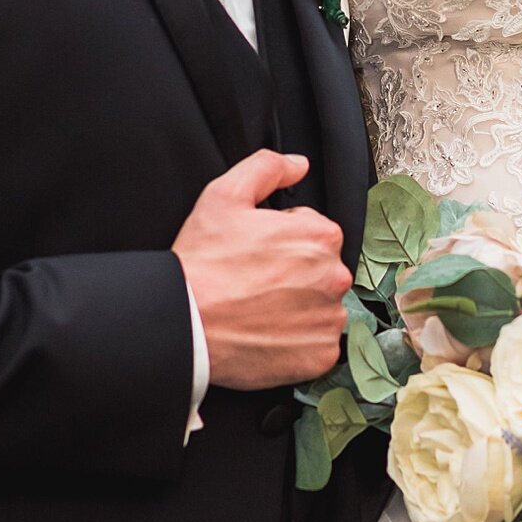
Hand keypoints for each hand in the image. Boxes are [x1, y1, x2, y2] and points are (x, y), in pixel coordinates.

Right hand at [174, 150, 351, 391]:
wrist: (186, 322)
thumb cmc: (203, 263)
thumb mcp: (225, 195)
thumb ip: (267, 168)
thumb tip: (298, 165)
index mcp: (320, 235)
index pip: (314, 231)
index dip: (283, 239)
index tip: (258, 253)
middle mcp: (334, 276)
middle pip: (321, 270)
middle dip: (295, 273)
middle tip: (255, 282)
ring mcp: (329, 319)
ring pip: (321, 307)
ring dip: (298, 308)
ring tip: (259, 309)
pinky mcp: (320, 355)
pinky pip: (318, 344)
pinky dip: (297, 341)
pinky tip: (267, 333)